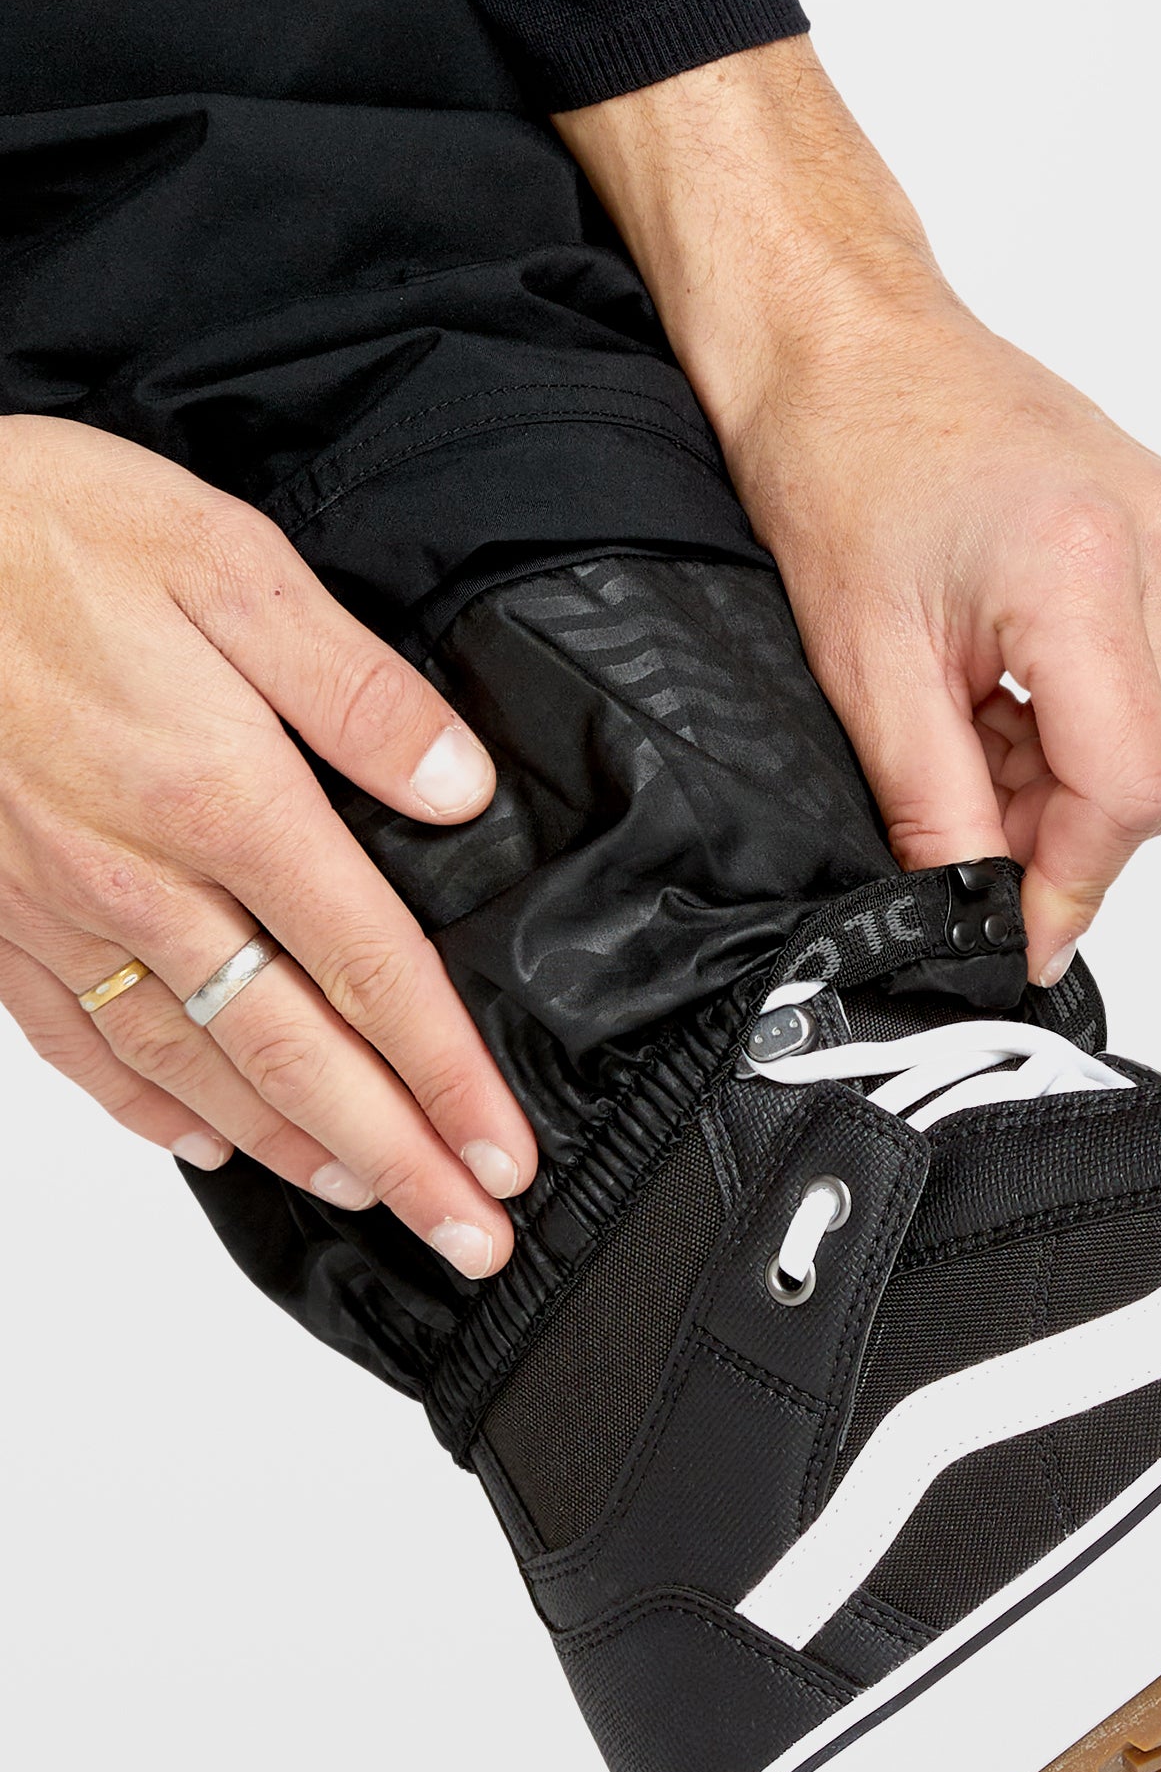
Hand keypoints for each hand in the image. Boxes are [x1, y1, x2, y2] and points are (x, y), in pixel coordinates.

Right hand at [0, 416, 536, 1275]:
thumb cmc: (44, 533)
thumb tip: (461, 788)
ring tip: (367, 1198)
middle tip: (470, 1238)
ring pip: (190, 1065)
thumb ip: (355, 691)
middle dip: (394, 1158)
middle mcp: (140, 879)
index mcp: (223, 798)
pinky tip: (197, 1143)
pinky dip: (142, 1107)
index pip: (370, 971)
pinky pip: (73, 1040)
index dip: (446, 1077)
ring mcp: (57, 907)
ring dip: (288, 1146)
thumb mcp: (228, 562)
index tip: (502, 1157)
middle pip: (293, 1055)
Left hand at [558, 39, 1160, 982]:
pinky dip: (1085, 716)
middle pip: (1156, 773)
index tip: (1011, 931)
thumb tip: (977, 916)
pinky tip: (1007, 688)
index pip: (1131, 791)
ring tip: (970, 725)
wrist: (846, 337)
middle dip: (1059, 828)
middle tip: (958, 818)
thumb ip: (937, 809)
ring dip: (1070, 772)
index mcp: (1088, 565)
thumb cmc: (837, 451)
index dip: (1068, 882)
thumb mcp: (865, 664)